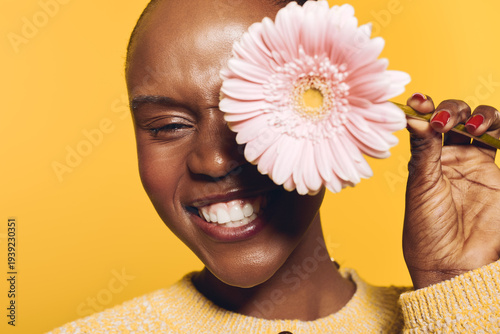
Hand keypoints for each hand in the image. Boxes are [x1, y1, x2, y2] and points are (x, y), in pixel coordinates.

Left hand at [403, 93, 499, 288]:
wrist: (453, 262)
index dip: (424, 107)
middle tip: (444, 120)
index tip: (418, 101)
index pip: (425, 122)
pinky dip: (499, 128)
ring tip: (470, 126)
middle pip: (455, 116)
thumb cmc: (427, 228)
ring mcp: (475, 162)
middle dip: (451, 109)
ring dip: (479, 115)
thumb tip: (414, 115)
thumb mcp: (421, 185)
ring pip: (483, 123)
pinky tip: (488, 128)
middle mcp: (448, 156)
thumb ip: (424, 149)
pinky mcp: (496, 173)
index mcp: (424, 157)